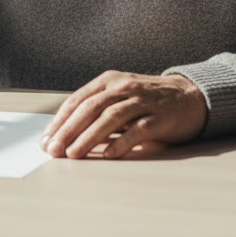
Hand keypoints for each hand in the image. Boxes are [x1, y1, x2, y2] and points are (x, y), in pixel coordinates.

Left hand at [41, 71, 207, 159]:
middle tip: (54, 150)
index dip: (60, 121)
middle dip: (69, 130)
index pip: (78, 100)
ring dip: (89, 137)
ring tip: (74, 154)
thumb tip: (66, 136)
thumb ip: (97, 111)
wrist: (189, 96)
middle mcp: (123, 87)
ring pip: (110, 117)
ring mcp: (142, 101)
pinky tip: (108, 155)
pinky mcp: (159, 117)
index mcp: (109, 81)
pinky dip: (121, 142)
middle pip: (90, 108)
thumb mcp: (119, 97)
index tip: (46, 140)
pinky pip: (137, 130)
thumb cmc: (147, 101)